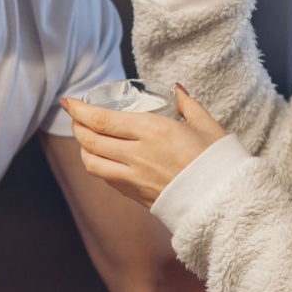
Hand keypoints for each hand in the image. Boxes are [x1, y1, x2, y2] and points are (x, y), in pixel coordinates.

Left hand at [60, 85, 226, 207]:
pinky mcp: (136, 195)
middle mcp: (138, 154)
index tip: (69, 101)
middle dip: (77, 126)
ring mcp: (134, 177)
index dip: (79, 110)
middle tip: (76, 116)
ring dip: (84, 148)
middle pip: (91, 140)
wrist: (223, 202)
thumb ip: (187, 104)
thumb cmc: (217, 162)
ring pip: (92, 162)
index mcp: (153, 131)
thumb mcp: (206, 125)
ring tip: (86, 137)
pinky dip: (98, 165)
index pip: (102, 120)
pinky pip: (107, 178)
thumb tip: (176, 90)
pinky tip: (104, 158)